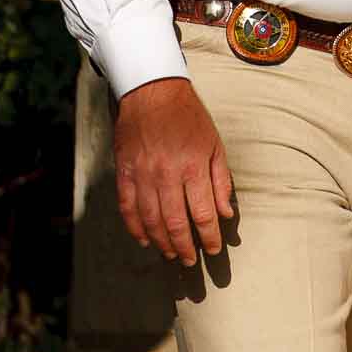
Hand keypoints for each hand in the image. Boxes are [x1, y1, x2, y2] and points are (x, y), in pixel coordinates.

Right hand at [113, 77, 234, 266]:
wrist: (152, 90)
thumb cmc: (188, 117)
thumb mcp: (214, 144)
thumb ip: (221, 180)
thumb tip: (227, 213)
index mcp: (193, 167)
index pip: (203, 214)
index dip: (209, 237)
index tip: (213, 249)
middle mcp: (167, 174)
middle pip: (175, 222)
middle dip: (184, 247)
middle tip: (189, 261)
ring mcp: (143, 173)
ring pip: (150, 219)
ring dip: (161, 241)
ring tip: (170, 253)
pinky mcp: (124, 170)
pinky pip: (127, 206)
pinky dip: (135, 226)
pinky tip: (144, 239)